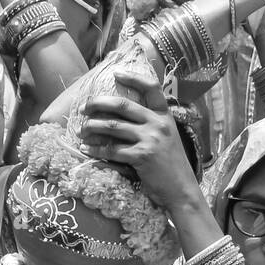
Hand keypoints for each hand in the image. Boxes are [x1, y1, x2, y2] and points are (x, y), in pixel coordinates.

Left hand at [79, 70, 198, 210]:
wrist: (182, 191)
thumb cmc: (172, 166)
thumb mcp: (168, 139)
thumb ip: (152, 124)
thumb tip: (123, 116)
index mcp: (164, 117)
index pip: (151, 88)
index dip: (133, 78)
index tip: (116, 74)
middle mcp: (158, 124)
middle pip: (121, 105)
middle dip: (97, 104)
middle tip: (83, 108)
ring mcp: (150, 140)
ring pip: (112, 126)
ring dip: (92, 127)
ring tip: (81, 130)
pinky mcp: (141, 156)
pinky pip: (112, 149)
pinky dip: (96, 149)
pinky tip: (87, 149)